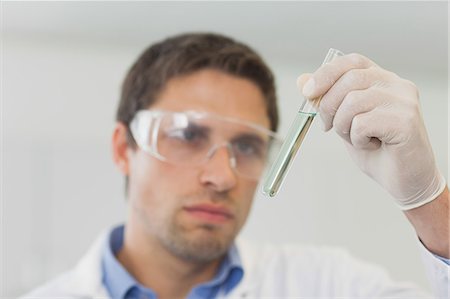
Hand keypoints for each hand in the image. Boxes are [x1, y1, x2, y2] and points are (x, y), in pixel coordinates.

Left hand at [297, 53, 445, 209]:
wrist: (405, 180)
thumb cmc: (378, 150)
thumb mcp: (345, 121)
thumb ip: (327, 100)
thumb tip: (302, 80)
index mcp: (382, 80)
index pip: (352, 62)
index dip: (326, 73)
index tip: (308, 92)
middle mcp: (397, 85)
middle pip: (349, 80)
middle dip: (328, 106)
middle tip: (328, 127)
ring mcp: (404, 101)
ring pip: (353, 102)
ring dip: (343, 126)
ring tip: (357, 139)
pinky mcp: (405, 121)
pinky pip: (363, 123)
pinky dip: (357, 139)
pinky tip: (372, 145)